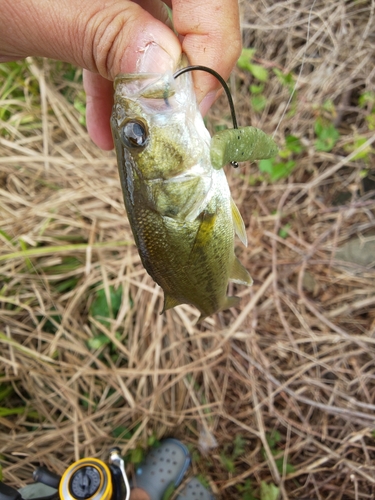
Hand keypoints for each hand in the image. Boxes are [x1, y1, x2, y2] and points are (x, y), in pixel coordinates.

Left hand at [0, 0, 240, 149]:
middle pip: (188, 12)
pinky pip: (120, 41)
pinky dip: (113, 85)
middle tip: (171, 125)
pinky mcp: (93, 3)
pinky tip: (103, 126)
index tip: (195, 105)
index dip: (213, 46)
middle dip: (181, 74)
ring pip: (154, 32)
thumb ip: (100, 29)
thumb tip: (167, 64)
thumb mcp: (32, 9)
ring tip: (132, 136)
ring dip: (145, 90)